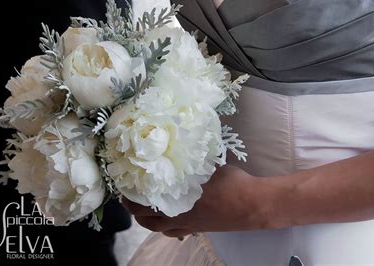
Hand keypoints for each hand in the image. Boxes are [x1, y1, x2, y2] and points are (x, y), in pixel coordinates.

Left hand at [122, 165, 276, 237]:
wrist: (251, 204)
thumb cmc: (229, 181)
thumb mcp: (205, 162)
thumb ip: (187, 155)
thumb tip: (175, 141)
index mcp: (174, 197)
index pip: (141, 198)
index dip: (127, 191)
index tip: (122, 179)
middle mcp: (175, 214)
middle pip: (143, 216)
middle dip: (131, 205)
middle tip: (126, 193)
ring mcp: (185, 224)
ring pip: (156, 227)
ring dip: (144, 218)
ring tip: (140, 207)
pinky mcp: (196, 229)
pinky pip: (173, 233)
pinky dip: (163, 228)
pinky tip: (164, 221)